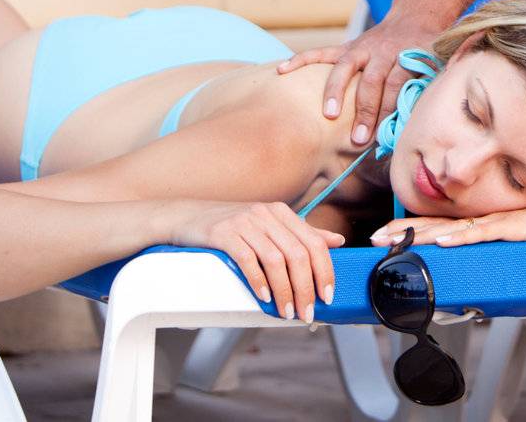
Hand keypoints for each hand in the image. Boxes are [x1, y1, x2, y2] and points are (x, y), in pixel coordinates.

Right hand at [168, 201, 343, 321]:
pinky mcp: (224, 233)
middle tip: (307, 312)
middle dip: (306, 288)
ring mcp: (245, 222)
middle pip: (298, 254)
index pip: (314, 242)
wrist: (187, 217)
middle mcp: (266, 214)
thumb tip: (338, 241)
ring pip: (275, 260)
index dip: (324, 271)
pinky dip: (259, 281)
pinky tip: (264, 297)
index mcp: (282, 212)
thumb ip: (303, 233)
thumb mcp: (270, 225)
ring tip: (287, 312)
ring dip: (285, 291)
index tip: (327, 296)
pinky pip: (248, 260)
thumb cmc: (232, 225)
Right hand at [277, 11, 445, 145]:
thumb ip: (424, 89)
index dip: (389, 110)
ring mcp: (362, 47)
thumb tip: (414, 124)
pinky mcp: (347, 46)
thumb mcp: (436, 66)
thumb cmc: (425, 53)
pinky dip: (301, 60)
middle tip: (359, 138)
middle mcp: (382, 51)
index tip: (383, 137)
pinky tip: (282, 70)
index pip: (396, 85)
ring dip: (336, 90)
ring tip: (329, 114)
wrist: (415, 19)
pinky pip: (321, 52)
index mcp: (407, 57)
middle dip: (365, 110)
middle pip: (372, 80)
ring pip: (345, 66)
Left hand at [370, 195, 525, 247]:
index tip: (382, 233)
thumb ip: (492, 237)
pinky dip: (460, 237)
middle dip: (401, 231)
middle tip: (373, 237)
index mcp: (478, 219)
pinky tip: (442, 242)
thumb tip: (470, 249)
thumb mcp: (513, 231)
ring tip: (394, 240)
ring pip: (450, 228)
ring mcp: (494, 221)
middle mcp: (480, 218)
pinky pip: (481, 233)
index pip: (435, 222)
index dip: (407, 227)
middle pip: (433, 224)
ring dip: (420, 235)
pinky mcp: (511, 226)